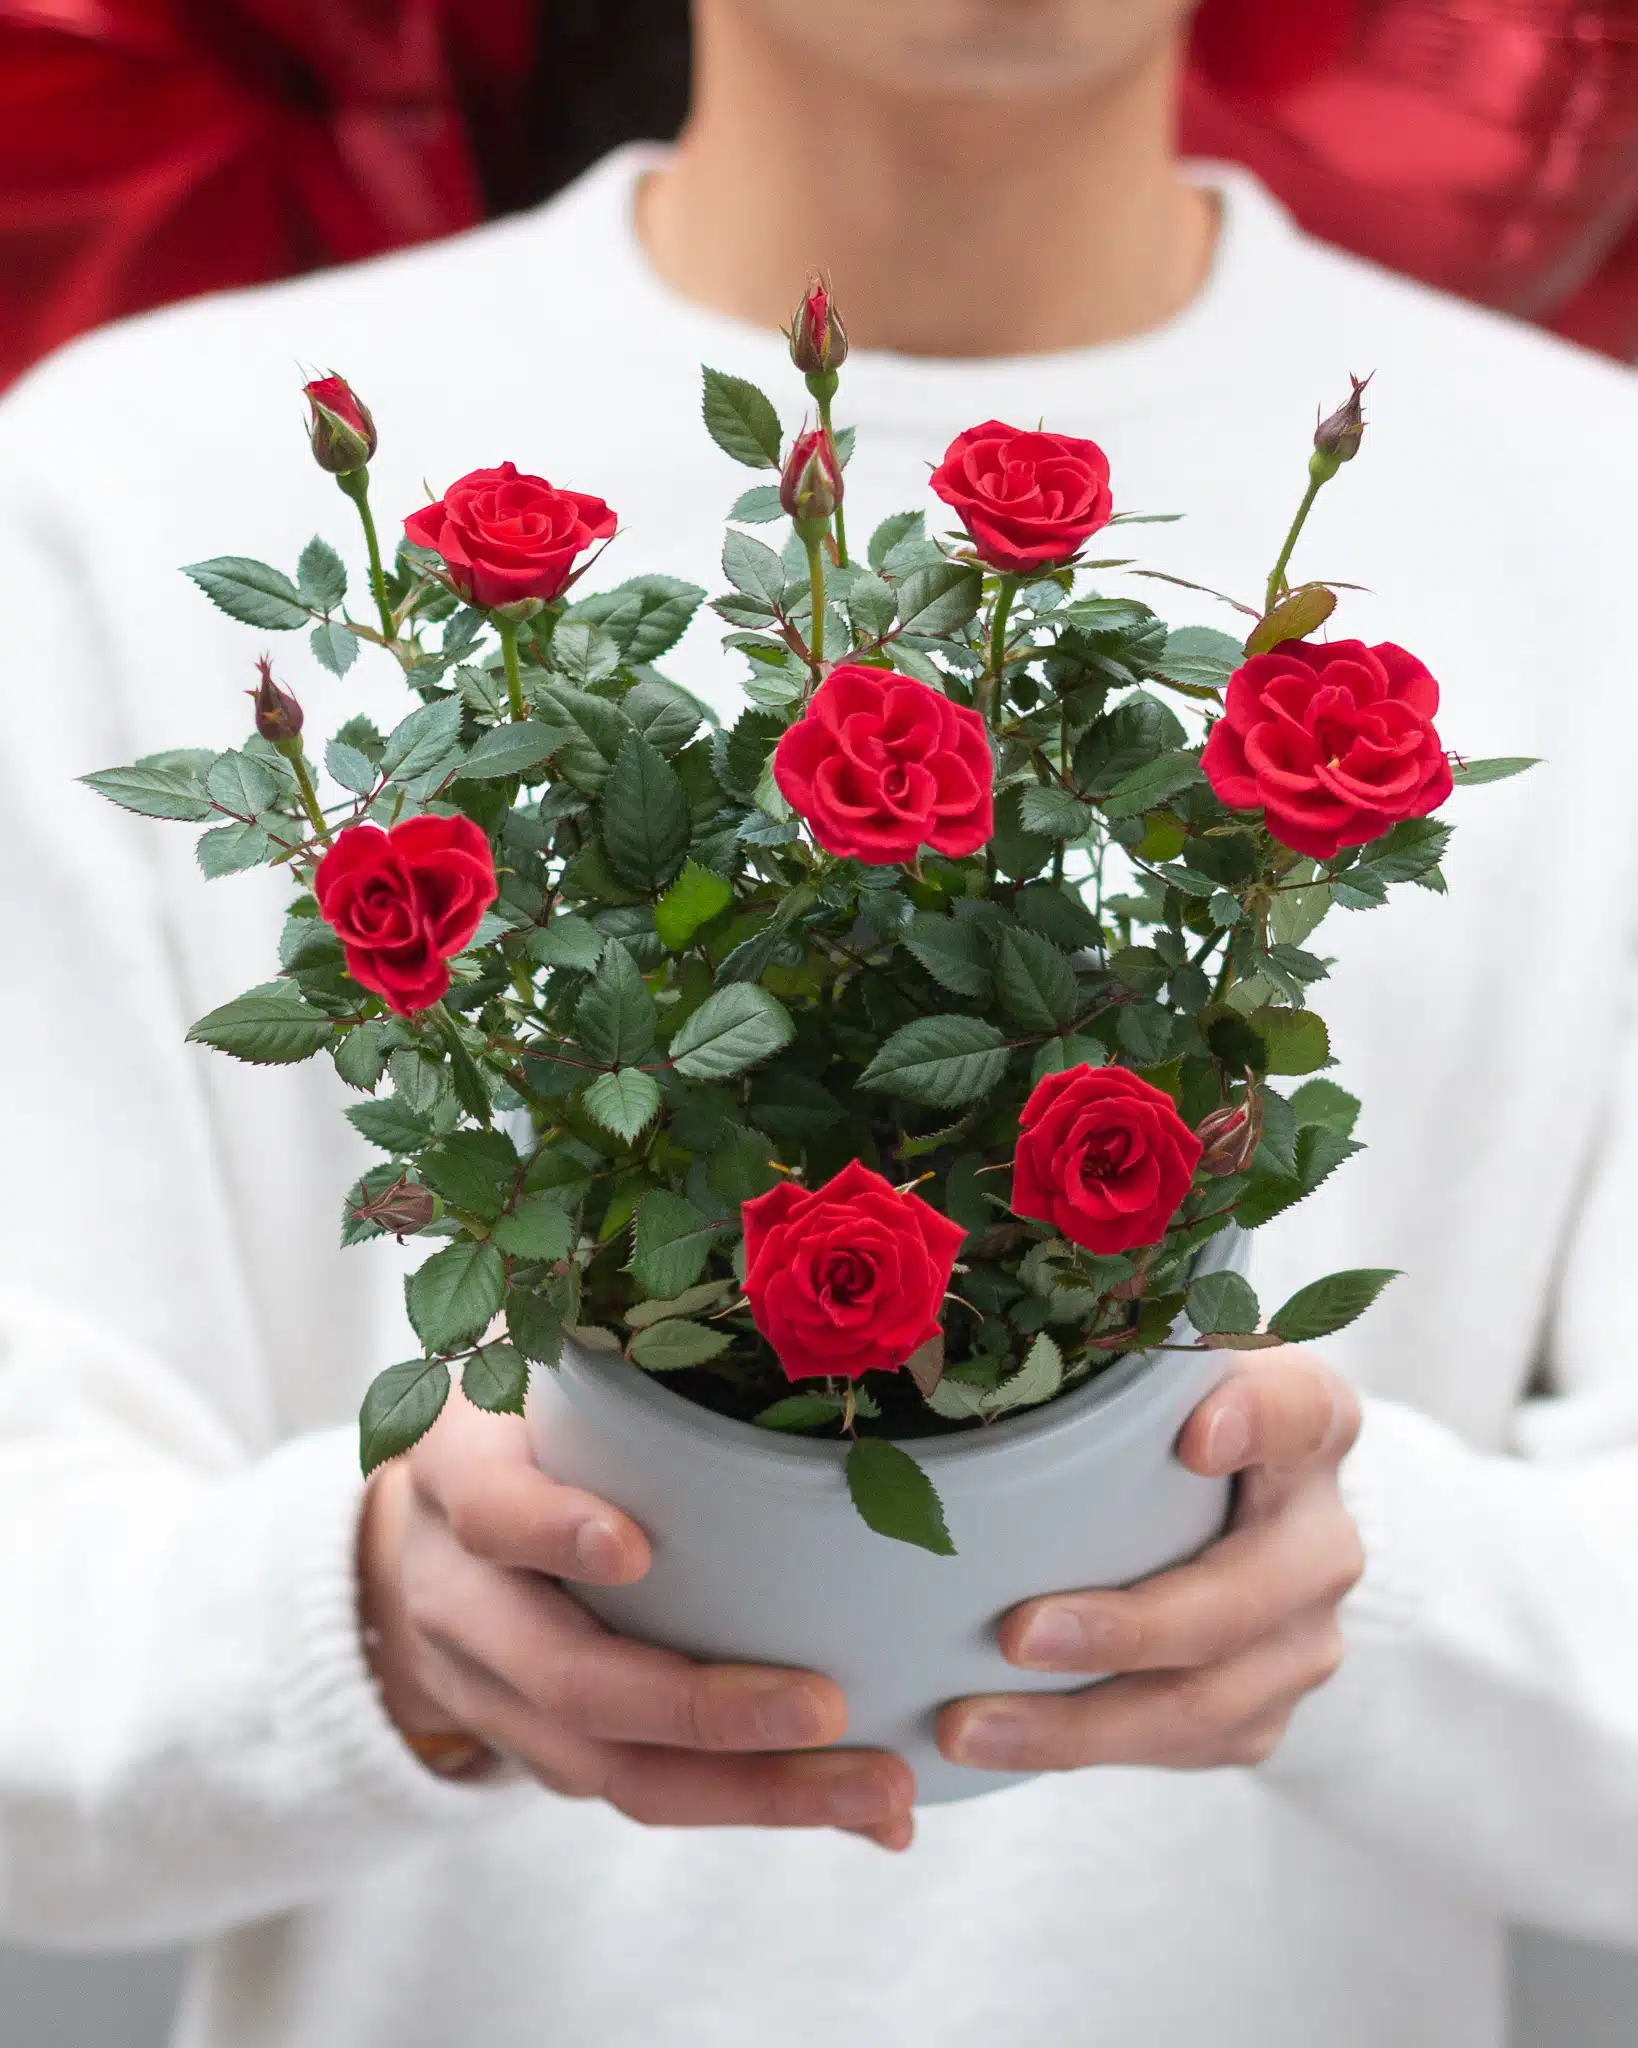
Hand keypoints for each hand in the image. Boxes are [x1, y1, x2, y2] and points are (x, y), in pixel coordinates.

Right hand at [357, 1387, 915, 1849]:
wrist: (410, 1537)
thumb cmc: (523, 1414)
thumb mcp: (538, 1356)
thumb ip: (617, 1343)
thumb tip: (765, 1298)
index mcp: (458, 1478)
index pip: (490, 1511)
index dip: (552, 1532)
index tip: (634, 1547)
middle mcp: (462, 1601)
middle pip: (568, 1678)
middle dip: (699, 1708)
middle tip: (826, 1706)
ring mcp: (496, 1694)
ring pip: (614, 1768)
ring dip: (754, 1791)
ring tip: (880, 1789)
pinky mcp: (544, 1753)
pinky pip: (647, 1792)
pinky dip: (758, 1803)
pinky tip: (865, 1807)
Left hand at [937, 1350, 1363, 1775]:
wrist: (1221, 1511)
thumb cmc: (1158, 1418)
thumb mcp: (1154, 1362)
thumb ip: (1114, 1339)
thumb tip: (990, 1318)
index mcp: (1308, 1421)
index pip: (1299, 1408)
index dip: (1254, 1422)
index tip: (1194, 1439)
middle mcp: (1323, 1535)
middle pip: (1242, 1596)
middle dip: (1128, 1628)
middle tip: (1016, 1634)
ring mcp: (1304, 1635)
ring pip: (1207, 1700)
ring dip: (1080, 1723)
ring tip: (967, 1726)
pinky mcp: (1265, 1708)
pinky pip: (1183, 1745)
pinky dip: (1085, 1749)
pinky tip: (995, 1746)